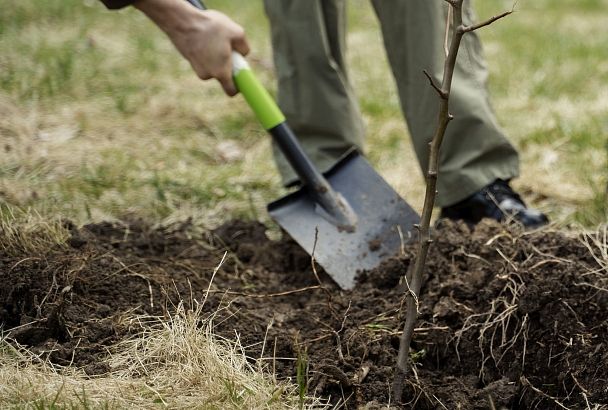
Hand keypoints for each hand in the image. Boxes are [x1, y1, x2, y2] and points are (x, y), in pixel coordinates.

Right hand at [134, 0, 249, 95]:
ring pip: (212, 65)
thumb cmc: (210, 27)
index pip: (231, 91)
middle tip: (227, 46)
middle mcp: (208, 75)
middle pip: (222, 74)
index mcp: (221, 73)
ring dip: (216, 56)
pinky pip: (203, 59)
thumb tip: (243, 54)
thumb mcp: (237, 32)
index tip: (239, 76)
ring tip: (213, 39)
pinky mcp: (189, 60)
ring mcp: (196, 68)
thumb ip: (245, 47)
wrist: (182, 21)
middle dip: (227, 63)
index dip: (238, 86)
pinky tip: (204, 38)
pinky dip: (206, 51)